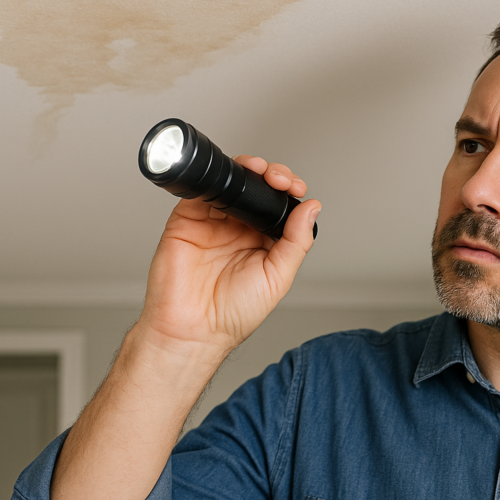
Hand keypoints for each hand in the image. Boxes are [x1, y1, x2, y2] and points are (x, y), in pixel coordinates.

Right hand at [136, 155, 319, 358]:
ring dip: (248, 170)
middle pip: (259, 189)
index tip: (296, 188)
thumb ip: (295, 241)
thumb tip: (312, 207)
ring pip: (233, 184)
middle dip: (273, 176)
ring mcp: (213, 222)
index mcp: (264, 241)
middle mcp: (239, 229)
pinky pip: (201, 191)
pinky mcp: (187, 219)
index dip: (290, 191)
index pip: (280, 206)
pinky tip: (231, 178)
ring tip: (259, 171)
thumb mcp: (278, 278)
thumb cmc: (234, 314)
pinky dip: (217, 178)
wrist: (193, 329)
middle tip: (278, 179)